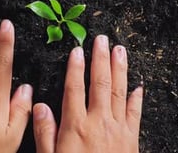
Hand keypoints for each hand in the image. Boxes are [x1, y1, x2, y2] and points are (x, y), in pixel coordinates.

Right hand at [32, 35, 142, 152]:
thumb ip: (44, 132)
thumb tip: (39, 106)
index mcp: (75, 126)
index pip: (74, 88)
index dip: (75, 67)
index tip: (76, 50)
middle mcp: (98, 122)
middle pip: (99, 83)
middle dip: (100, 59)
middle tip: (102, 39)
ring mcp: (118, 129)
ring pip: (118, 92)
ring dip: (119, 69)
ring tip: (120, 50)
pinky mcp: (132, 139)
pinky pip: (135, 113)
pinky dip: (137, 98)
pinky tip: (138, 86)